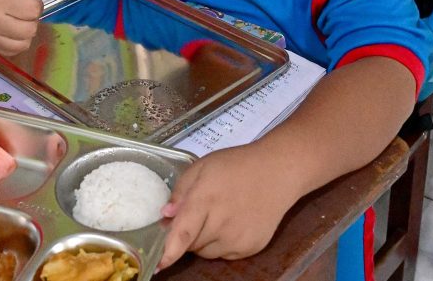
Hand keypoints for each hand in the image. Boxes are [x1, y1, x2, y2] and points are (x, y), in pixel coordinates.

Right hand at [0, 0, 42, 54]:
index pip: (35, 9)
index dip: (34, 2)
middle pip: (31, 27)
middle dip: (29, 17)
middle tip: (20, 6)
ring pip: (25, 41)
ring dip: (25, 29)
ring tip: (15, 16)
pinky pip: (17, 50)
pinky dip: (18, 41)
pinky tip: (11, 27)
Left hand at [157, 144, 299, 269]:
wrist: (277, 172)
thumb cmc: (235, 166)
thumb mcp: (202, 167)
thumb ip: (181, 191)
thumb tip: (165, 215)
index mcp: (206, 199)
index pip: (183, 234)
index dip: (168, 252)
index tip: (156, 267)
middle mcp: (222, 224)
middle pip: (191, 245)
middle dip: (187, 234)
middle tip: (198, 213)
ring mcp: (239, 239)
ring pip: (206, 253)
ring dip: (204, 241)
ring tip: (217, 216)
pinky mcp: (251, 248)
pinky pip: (224, 255)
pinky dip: (221, 244)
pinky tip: (232, 223)